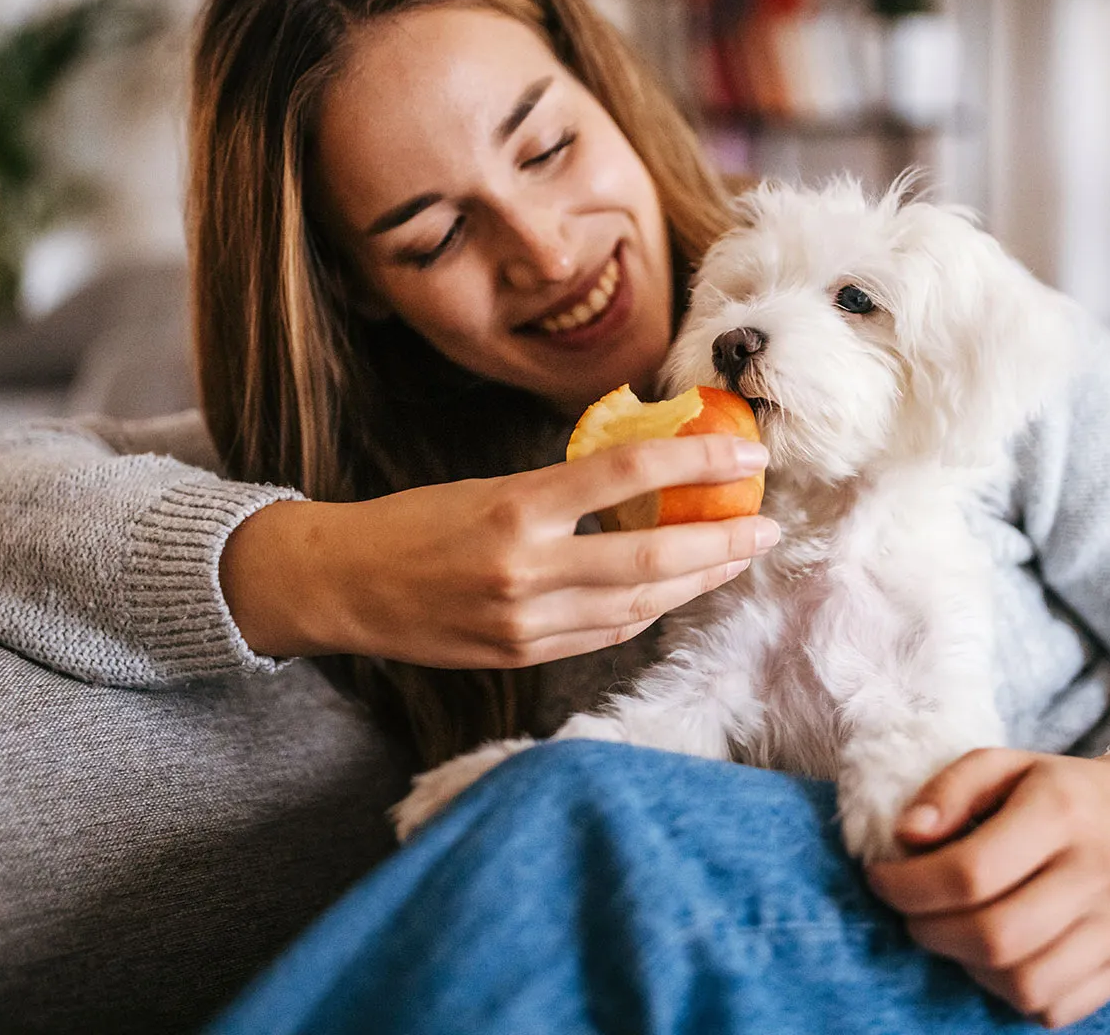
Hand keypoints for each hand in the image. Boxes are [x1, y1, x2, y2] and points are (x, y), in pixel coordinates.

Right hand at [219, 434, 777, 666]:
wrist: (341, 586)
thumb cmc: (412, 521)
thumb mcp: (486, 486)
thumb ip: (560, 491)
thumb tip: (641, 478)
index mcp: (515, 509)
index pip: (627, 474)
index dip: (698, 458)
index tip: (748, 452)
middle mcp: (525, 571)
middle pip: (652, 558)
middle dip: (721, 543)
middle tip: (767, 526)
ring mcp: (525, 623)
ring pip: (638, 605)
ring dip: (695, 581)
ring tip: (734, 557)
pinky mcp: (521, 657)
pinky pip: (604, 633)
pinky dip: (647, 610)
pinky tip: (675, 591)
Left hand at [864, 748, 1109, 1028]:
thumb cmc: (1057, 792)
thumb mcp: (1003, 765)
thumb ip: (948, 790)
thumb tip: (906, 836)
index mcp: (1063, 812)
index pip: (972, 871)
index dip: (909, 885)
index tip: (883, 879)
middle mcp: (1099, 872)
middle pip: (995, 936)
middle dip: (930, 932)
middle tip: (911, 913)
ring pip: (1023, 983)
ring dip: (967, 966)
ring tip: (953, 932)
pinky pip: (1052, 1008)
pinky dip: (1008, 991)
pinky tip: (995, 955)